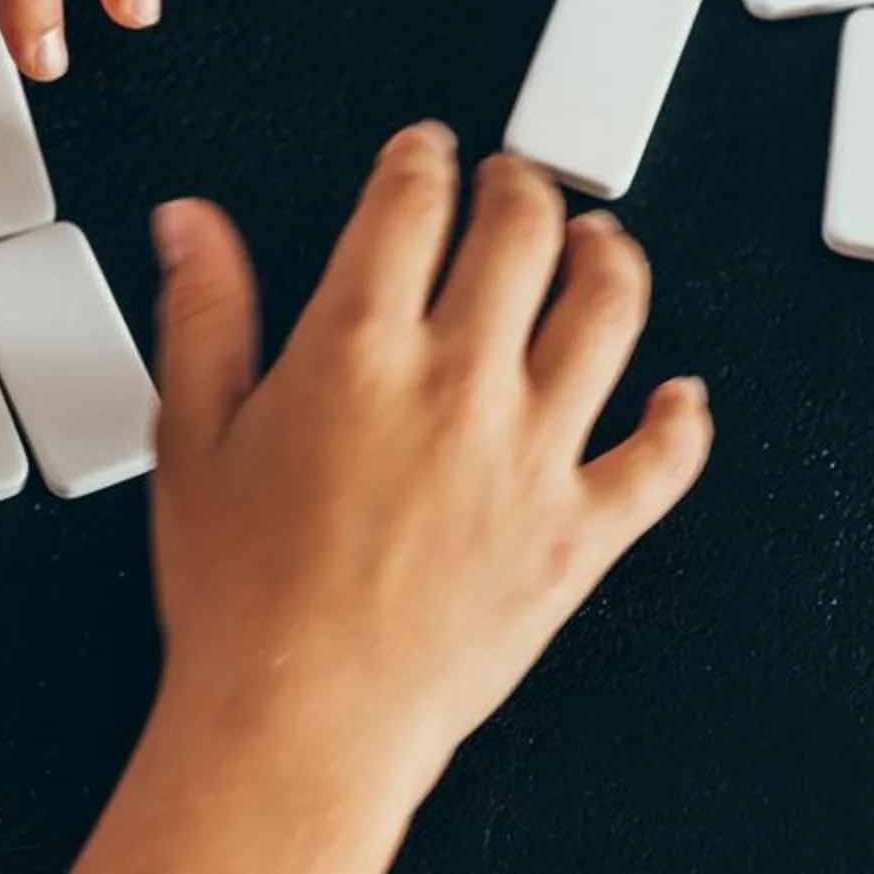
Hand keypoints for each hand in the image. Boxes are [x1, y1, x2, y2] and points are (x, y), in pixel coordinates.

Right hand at [145, 128, 713, 796]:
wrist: (302, 722)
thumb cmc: (242, 602)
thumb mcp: (191, 439)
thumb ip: (204, 317)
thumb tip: (193, 229)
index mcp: (358, 350)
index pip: (410, 206)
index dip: (423, 159)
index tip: (427, 152)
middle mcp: (459, 384)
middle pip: (522, 236)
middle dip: (520, 187)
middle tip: (515, 181)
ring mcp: (533, 454)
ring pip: (609, 315)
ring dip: (611, 260)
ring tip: (601, 243)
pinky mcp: (581, 531)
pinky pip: (662, 460)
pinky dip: (681, 421)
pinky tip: (680, 398)